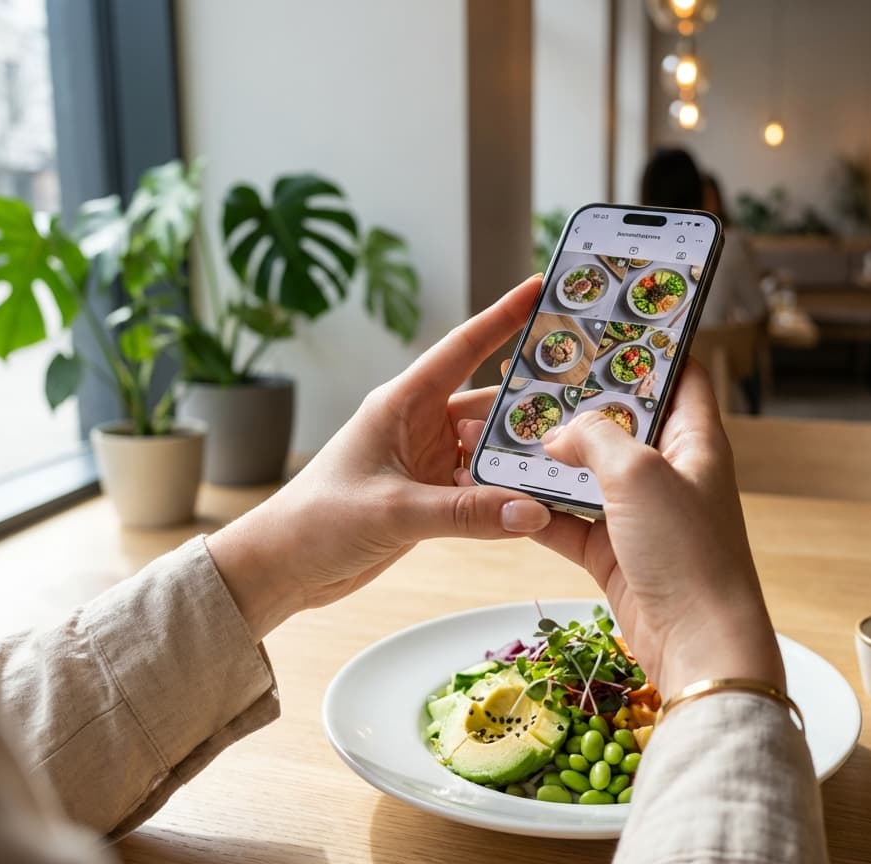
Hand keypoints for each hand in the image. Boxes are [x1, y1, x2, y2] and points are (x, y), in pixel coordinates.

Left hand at [207, 275, 551, 640]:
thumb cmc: (319, 521)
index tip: (539, 289)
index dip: (501, 317)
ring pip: (489, 448)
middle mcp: (419, 425)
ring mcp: (427, 461)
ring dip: (522, 454)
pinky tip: (540, 496)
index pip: (462, 349)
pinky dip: (507, 491)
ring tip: (574, 454)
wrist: (284, 567)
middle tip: (586, 390)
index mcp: (402, 404)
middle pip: (488, 403)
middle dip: (532, 399)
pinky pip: (482, 486)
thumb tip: (533, 510)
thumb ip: (466, 513)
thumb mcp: (395, 511)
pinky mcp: (431, 496)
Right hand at [460, 362, 783, 699]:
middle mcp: (669, 471)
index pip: (679, 374)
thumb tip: (560, 434)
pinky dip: (538, 506)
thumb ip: (595, 438)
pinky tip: (501, 488)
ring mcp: (639, 513)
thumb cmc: (687, 550)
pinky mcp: (613, 552)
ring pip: (585, 471)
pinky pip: (568, 518)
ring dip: (546, 456)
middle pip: (620, 421)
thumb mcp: (640, 474)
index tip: (602, 325)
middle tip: (531, 377)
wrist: (697, 644)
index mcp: (695, 439)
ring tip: (502, 428)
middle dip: (576, 402)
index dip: (647, 347)